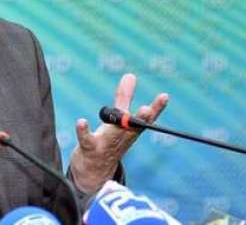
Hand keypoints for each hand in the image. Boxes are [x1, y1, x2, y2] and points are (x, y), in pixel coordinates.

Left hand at [69, 73, 168, 192]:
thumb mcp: (118, 119)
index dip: (156, 108)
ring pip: (113, 135)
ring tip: (122, 114)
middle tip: (147, 110)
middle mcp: (121, 138)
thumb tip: (130, 74)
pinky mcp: (90, 148)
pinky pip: (86, 140)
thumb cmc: (109, 140)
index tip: (165, 96)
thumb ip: (124, 97)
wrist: (95, 172)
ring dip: (118, 128)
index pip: (146, 119)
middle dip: (141, 119)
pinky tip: (81, 122)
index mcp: (131, 131)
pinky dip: (83, 131)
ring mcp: (106, 144)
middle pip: (132, 128)